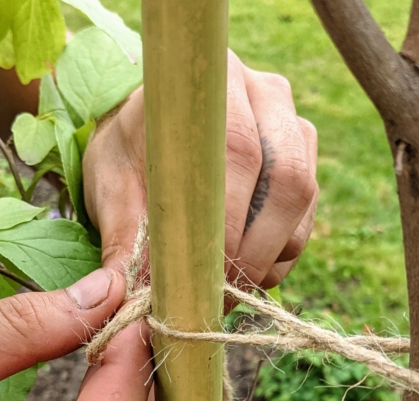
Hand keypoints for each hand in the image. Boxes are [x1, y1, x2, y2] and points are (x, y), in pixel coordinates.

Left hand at [84, 51, 318, 288]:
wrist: (151, 134)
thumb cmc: (130, 155)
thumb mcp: (112, 189)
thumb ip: (122, 236)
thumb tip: (122, 297)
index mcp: (213, 86)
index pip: (239, 152)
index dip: (230, 220)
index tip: (204, 271)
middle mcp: (265, 94)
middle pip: (286, 179)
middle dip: (255, 249)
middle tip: (220, 293)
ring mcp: (292, 126)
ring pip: (301, 201)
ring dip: (269, 257)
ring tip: (228, 290)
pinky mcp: (305, 161)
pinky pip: (305, 220)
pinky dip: (278, 257)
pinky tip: (244, 275)